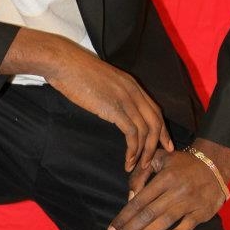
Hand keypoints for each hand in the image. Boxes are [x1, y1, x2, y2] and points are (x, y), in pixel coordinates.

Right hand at [0, 29, 173, 171]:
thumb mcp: (101, 82)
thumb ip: (112, 94)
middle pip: (156, 121)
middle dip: (159, 143)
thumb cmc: (75, 72)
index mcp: (132, 85)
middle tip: (156, 160)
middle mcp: (134, 92)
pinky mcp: (115, 109)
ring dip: (144, 152)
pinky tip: (127, 160)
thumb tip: (111, 108)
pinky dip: (133, 150)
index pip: (155, 110)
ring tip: (138, 166)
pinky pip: (132, 134)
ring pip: (146, 131)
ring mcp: (126, 100)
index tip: (165, 143)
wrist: (65, 63)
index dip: (162, 129)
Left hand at [105, 144, 229, 229]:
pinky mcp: (202, 213)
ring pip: (164, 222)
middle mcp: (176, 191)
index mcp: (165, 178)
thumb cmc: (182, 164)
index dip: (124, 216)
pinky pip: (187, 226)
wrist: (215, 165)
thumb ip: (142, 173)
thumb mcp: (160, 159)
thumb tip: (129, 197)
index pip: (139, 200)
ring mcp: (190, 203)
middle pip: (148, 214)